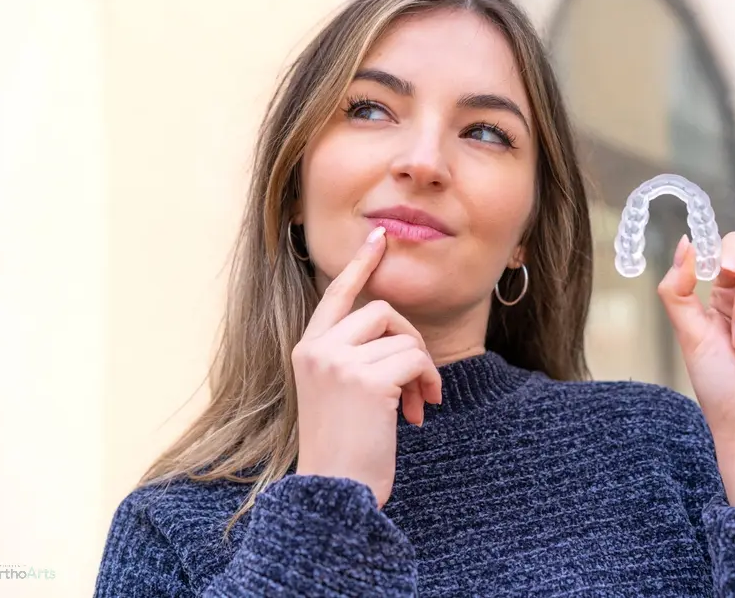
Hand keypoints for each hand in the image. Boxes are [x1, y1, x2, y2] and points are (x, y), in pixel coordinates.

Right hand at [292, 226, 442, 508]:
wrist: (334, 496)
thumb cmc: (343, 449)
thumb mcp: (339, 393)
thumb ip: (355, 357)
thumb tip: (398, 335)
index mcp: (307, 350)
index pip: (335, 294)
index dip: (360, 265)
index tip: (379, 238)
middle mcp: (317, 349)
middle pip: (380, 310)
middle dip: (410, 339)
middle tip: (419, 380)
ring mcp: (338, 362)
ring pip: (403, 336)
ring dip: (422, 369)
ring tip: (418, 404)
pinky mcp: (365, 380)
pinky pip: (415, 359)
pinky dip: (428, 382)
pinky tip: (421, 412)